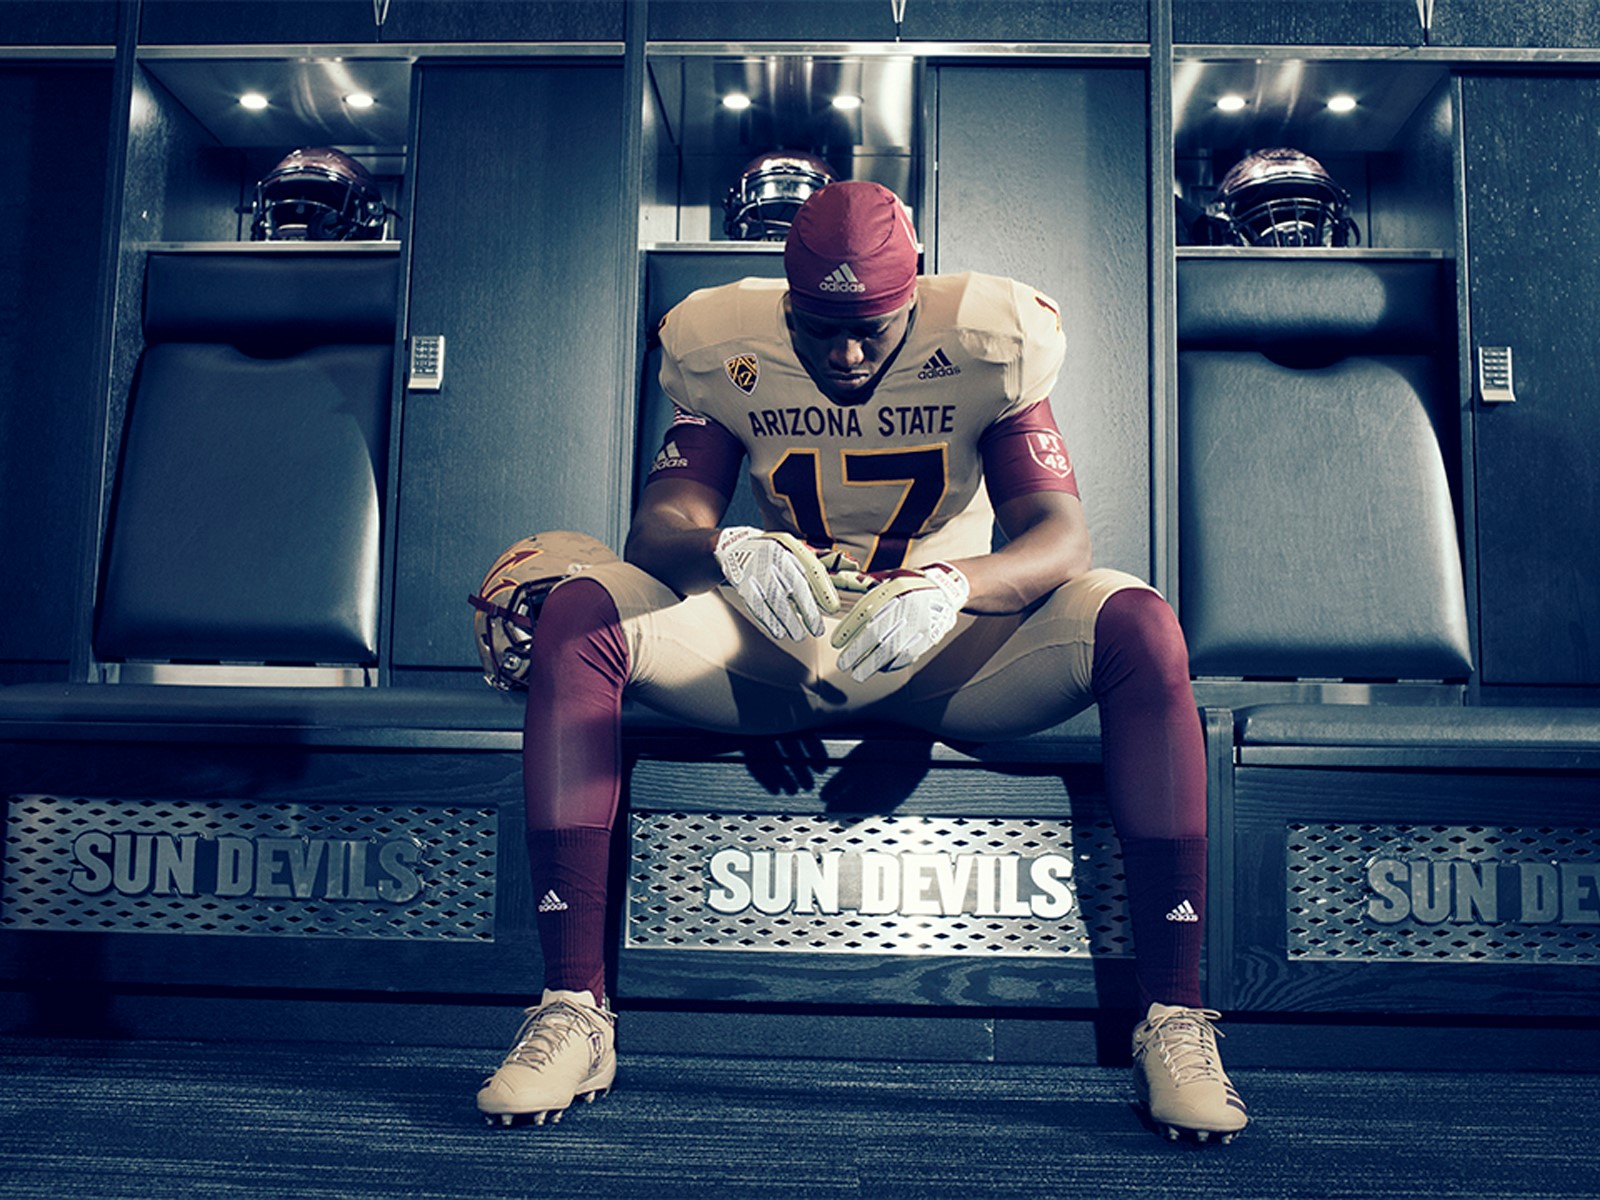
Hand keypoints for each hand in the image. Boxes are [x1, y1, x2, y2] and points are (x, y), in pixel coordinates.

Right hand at [713, 527, 839, 639]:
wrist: (731, 547)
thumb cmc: (770, 554)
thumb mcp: (789, 551)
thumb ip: (808, 568)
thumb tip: (831, 592)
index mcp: (787, 548)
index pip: (811, 569)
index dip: (824, 589)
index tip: (833, 608)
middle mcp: (771, 558)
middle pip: (795, 586)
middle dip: (808, 611)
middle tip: (818, 631)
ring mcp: (755, 571)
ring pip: (776, 600)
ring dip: (789, 622)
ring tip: (799, 636)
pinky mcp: (742, 585)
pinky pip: (757, 606)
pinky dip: (769, 621)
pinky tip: (779, 632)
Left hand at [830, 562, 969, 680]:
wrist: (948, 589)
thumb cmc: (913, 583)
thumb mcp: (891, 576)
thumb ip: (868, 583)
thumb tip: (844, 580)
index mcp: (896, 589)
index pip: (867, 612)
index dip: (849, 629)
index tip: (836, 642)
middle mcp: (908, 606)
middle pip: (877, 634)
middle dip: (857, 652)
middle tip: (843, 664)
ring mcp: (920, 623)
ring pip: (892, 649)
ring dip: (872, 664)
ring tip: (858, 673)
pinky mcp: (929, 637)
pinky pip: (908, 655)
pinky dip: (891, 664)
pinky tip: (879, 668)